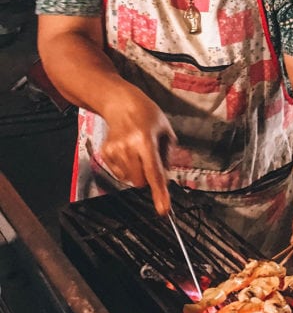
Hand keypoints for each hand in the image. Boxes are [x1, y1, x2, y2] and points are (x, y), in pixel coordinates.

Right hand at [99, 87, 175, 214]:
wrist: (119, 102)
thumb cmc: (146, 114)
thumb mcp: (165, 130)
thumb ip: (168, 155)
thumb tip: (164, 177)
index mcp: (145, 140)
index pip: (154, 173)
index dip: (159, 194)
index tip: (163, 210)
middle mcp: (127, 147)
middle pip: (141, 181)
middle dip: (149, 177)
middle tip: (150, 158)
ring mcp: (113, 151)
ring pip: (130, 179)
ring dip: (137, 170)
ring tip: (138, 149)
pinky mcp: (105, 154)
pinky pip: (120, 173)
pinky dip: (127, 167)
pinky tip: (127, 150)